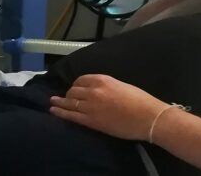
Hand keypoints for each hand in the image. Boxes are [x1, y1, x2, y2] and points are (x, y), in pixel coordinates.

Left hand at [50, 74, 167, 140]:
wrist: (147, 117)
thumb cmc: (140, 100)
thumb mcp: (121, 85)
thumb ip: (106, 86)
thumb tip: (98, 90)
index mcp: (102, 79)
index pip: (81, 79)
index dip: (76, 84)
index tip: (76, 88)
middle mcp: (93, 91)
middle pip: (73, 90)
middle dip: (69, 94)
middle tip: (68, 98)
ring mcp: (91, 106)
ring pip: (70, 102)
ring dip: (60, 102)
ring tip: (53, 102)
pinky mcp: (91, 121)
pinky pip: (71, 116)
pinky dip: (61, 112)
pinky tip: (53, 111)